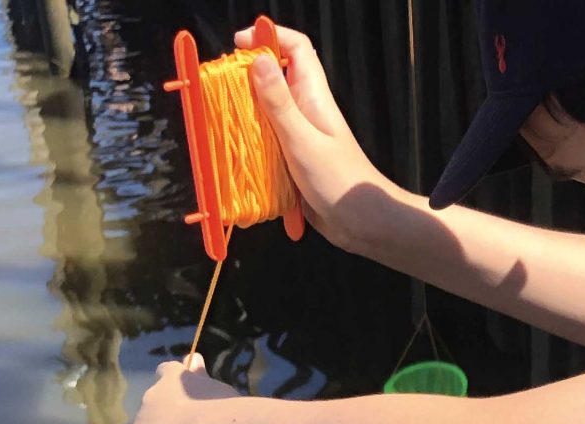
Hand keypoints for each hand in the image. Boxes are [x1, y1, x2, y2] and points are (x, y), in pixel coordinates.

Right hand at [239, 24, 399, 251]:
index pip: (296, 48)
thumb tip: (258, 60)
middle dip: (245, 78)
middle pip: (273, 78)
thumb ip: (279, 103)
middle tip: (220, 90)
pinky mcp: (293, 160)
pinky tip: (235, 155)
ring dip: (244, 114)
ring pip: (266, 112)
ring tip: (222, 122)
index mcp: (313, 97)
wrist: (363, 224)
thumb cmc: (339, 182)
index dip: (269, 37)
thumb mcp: (303, 140)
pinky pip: (267, 143)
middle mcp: (305, 111)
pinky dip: (251, 145)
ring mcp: (299, 136)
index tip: (238, 45)